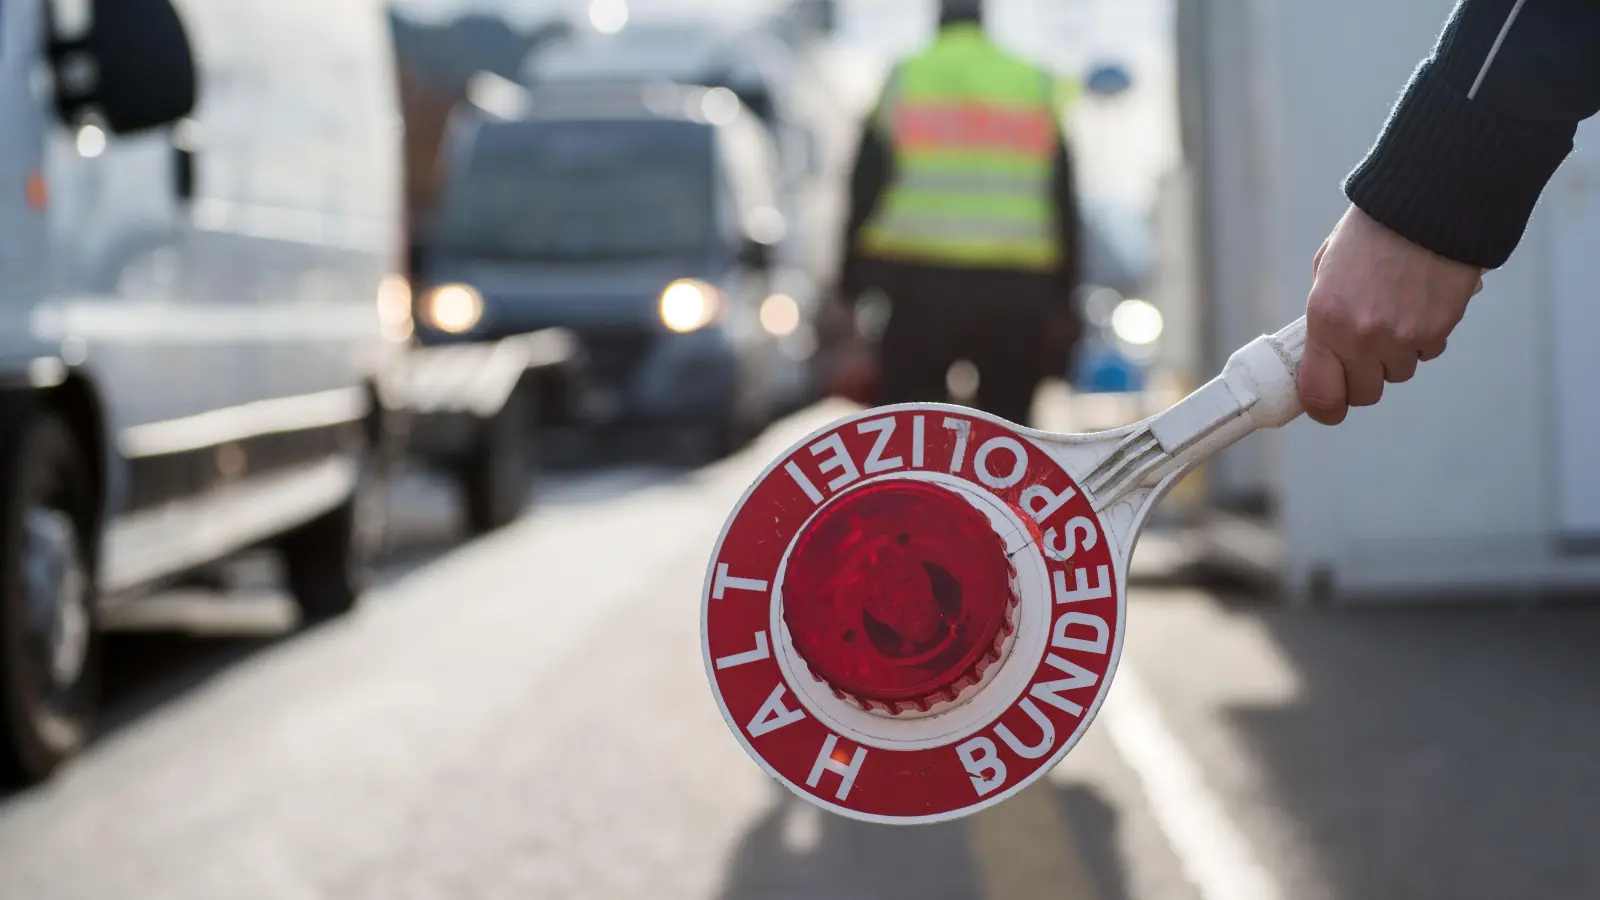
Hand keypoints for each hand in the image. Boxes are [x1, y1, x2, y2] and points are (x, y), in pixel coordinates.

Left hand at [1299, 206, 1483, 425]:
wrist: (1426, 207)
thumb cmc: (1371, 235)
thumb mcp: (1328, 273)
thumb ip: (1324, 318)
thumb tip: (1322, 356)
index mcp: (1325, 321)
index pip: (1321, 396)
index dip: (1325, 407)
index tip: (1328, 404)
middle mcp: (1362, 337)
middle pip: (1364, 393)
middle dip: (1363, 377)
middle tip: (1364, 350)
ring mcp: (1402, 337)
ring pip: (1397, 373)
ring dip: (1394, 355)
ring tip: (1394, 313)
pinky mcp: (1437, 331)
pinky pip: (1426, 354)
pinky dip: (1422, 339)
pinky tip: (1418, 305)